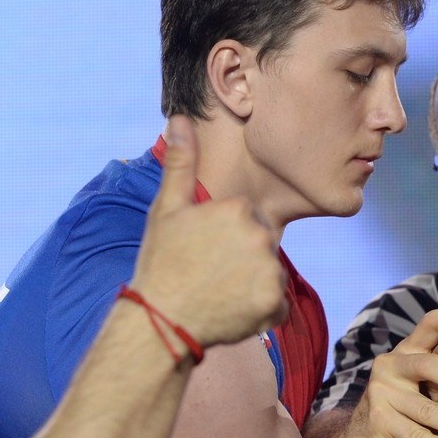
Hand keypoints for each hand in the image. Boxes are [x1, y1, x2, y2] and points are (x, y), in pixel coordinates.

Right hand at [129, 115, 287, 347]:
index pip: (246, 220)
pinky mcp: (274, 303)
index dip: (224, 237)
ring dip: (252, 286)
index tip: (204, 251)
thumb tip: (180, 118)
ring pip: (270, 275)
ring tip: (220, 293)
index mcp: (238, 209)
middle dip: (242, 259)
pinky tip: (232, 311)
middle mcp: (260, 235)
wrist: (160, 319)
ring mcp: (269, 270)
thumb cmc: (162, 261)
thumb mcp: (167, 208)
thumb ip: (181, 163)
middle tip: (210, 274)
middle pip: (261, 246)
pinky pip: (277, 306)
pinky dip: (260, 312)